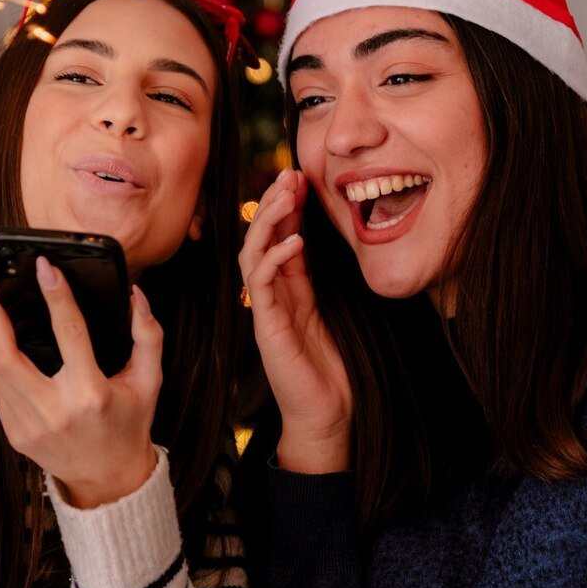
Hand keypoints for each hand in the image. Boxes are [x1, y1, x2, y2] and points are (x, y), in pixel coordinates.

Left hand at [0, 257, 164, 508]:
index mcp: (91, 394)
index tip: (44, 267)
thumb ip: (147, 336)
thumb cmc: (130, 424)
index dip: (56, 295)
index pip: (69, 332)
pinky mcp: (15, 434)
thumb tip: (135, 295)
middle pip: (9, 355)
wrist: (109, 477)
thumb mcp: (149, 381)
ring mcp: (30, 426)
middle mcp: (55, 410)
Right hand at [239, 169, 352, 471]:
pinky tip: (295, 241)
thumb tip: (330, 240)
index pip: (279, 236)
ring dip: (268, 220)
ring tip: (286, 194)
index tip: (299, 176)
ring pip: (253, 253)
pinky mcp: (266, 327)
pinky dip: (275, 258)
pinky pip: (261, 284)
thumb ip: (324, 280)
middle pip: (259, 238)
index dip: (285, 206)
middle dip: (272, 203)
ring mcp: (265, 310)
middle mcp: (272, 296)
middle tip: (289, 173)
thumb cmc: (333, 368)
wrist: (327, 413)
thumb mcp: (334, 311)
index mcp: (289, 290)